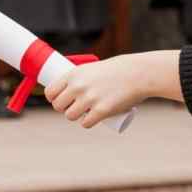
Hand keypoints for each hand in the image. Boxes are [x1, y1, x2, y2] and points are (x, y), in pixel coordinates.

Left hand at [45, 51, 181, 128]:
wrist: (140, 73)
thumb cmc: (119, 69)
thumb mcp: (95, 68)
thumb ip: (83, 78)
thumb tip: (71, 91)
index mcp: (75, 73)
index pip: (51, 91)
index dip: (54, 98)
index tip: (59, 99)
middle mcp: (78, 86)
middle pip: (58, 106)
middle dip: (65, 108)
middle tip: (75, 107)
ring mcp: (89, 99)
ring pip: (70, 116)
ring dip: (76, 117)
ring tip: (85, 112)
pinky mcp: (101, 111)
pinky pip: (85, 123)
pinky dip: (88, 122)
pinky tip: (93, 119)